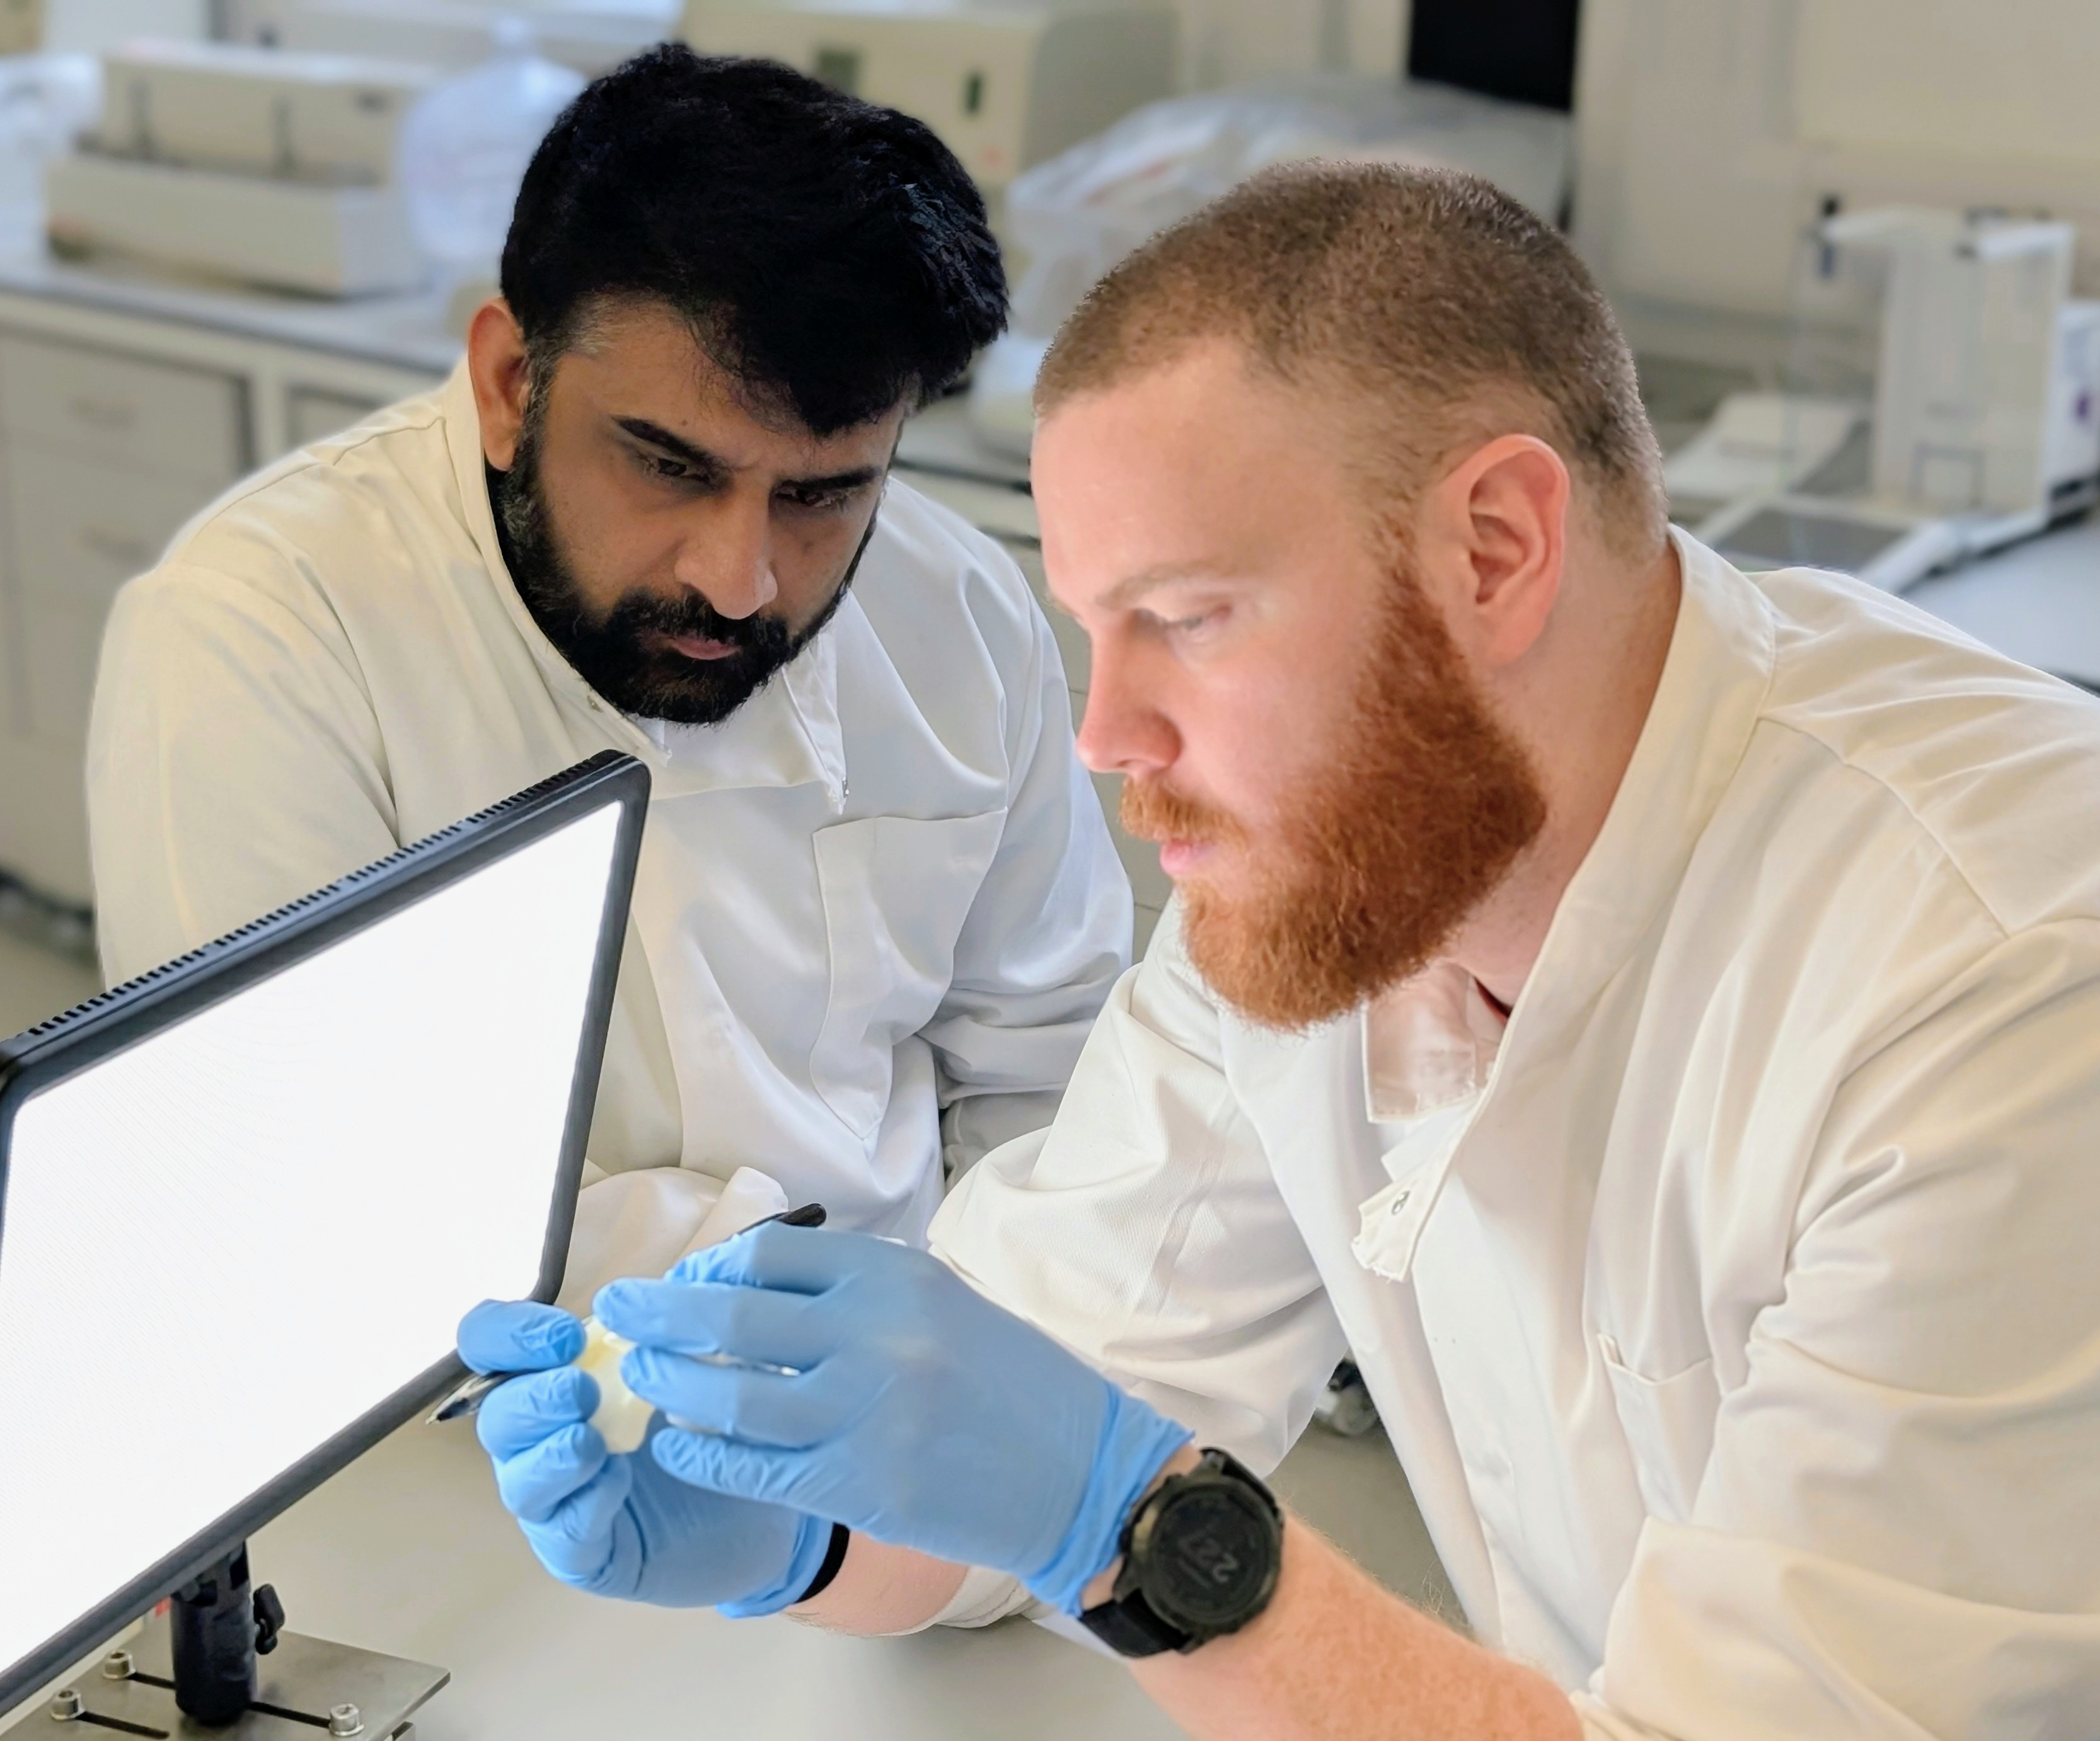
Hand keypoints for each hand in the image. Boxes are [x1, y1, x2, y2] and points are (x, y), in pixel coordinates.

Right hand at [456, 1300, 830, 1613]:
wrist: (760, 1509)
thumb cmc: (715, 1423)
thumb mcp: (698, 1361)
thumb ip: (672, 1324)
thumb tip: (672, 1284)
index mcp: (555, 1375)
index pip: (491, 1343)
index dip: (510, 1334)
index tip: (567, 1335)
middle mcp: (542, 1437)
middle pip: (495, 1414)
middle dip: (531, 1397)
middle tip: (579, 1387)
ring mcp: (557, 1500)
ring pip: (518, 1480)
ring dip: (548, 1454)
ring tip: (588, 1439)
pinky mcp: (583, 1553)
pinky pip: (562, 1531)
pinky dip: (584, 1503)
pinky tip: (617, 1485)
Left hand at [592, 1228, 1190, 1614]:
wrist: (1079, 1469)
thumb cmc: (1010, 1383)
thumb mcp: (940, 1303)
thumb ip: (856, 1291)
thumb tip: (750, 1283)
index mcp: (897, 1276)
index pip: (769, 1254)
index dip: (708, 1267)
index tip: (680, 1281)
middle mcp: (878, 1332)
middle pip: (734, 1312)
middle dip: (661, 1312)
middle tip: (618, 1313)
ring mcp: (868, 1411)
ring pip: (730, 1393)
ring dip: (670, 1384)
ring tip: (641, 1379)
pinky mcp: (861, 1482)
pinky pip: (754, 1466)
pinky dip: (704, 1452)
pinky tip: (680, 1443)